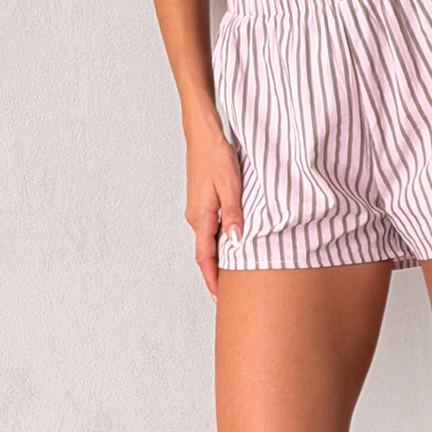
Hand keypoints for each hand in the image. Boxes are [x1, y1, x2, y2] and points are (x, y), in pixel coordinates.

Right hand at [184, 116, 243, 297]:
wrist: (203, 133)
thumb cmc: (215, 155)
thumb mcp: (230, 184)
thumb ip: (233, 214)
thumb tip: (236, 242)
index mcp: (200, 216)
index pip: (205, 257)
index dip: (211, 279)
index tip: (218, 297)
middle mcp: (195, 216)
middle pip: (205, 253)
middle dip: (215, 274)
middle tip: (228, 294)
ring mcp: (198, 209)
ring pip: (208, 241)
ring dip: (218, 258)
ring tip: (233, 275)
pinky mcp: (203, 201)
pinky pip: (210, 228)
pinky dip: (219, 242)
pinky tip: (232, 244)